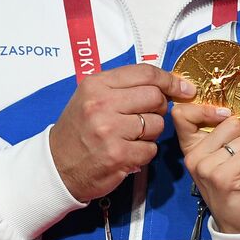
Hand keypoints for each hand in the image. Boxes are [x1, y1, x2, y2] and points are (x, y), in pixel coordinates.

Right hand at [49, 64, 195, 202]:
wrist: (56, 165)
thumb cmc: (79, 129)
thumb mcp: (91, 97)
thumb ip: (124, 87)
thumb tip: (169, 83)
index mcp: (96, 85)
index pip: (145, 73)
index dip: (169, 80)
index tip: (182, 88)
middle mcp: (102, 104)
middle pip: (155, 97)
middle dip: (159, 108)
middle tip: (146, 116)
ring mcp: (110, 130)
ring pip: (157, 124)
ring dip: (151, 132)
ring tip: (131, 136)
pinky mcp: (118, 155)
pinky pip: (151, 148)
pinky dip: (144, 152)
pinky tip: (128, 151)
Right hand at [171, 101, 239, 233]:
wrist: (238, 222)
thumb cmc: (233, 184)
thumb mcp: (221, 156)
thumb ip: (222, 134)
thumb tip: (234, 114)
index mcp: (190, 148)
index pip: (182, 114)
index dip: (207, 108)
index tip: (224, 116)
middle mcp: (193, 156)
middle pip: (230, 123)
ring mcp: (205, 167)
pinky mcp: (222, 177)